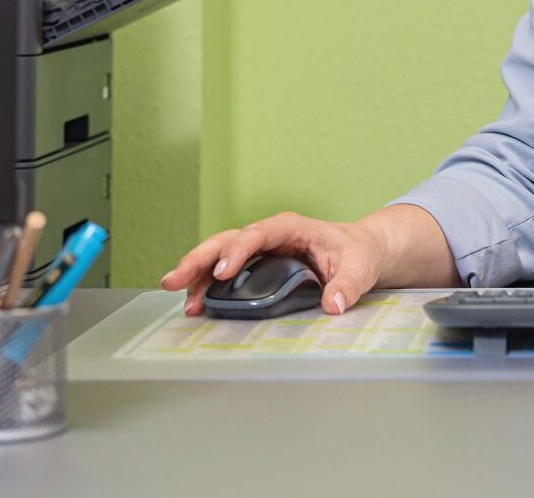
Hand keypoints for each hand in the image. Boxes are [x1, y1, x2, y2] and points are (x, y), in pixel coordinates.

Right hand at [160, 211, 386, 316]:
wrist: (360, 250)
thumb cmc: (358, 253)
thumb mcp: (360, 267)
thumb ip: (348, 285)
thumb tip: (334, 305)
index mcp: (292, 227)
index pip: (259, 233)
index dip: (238, 249)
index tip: (223, 271)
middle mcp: (270, 235)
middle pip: (227, 240)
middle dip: (199, 259)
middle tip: (174, 281)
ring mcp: (259, 249)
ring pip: (219, 254)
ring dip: (196, 274)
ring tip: (178, 297)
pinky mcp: (255, 265)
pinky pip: (225, 272)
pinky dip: (207, 286)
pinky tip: (195, 305)